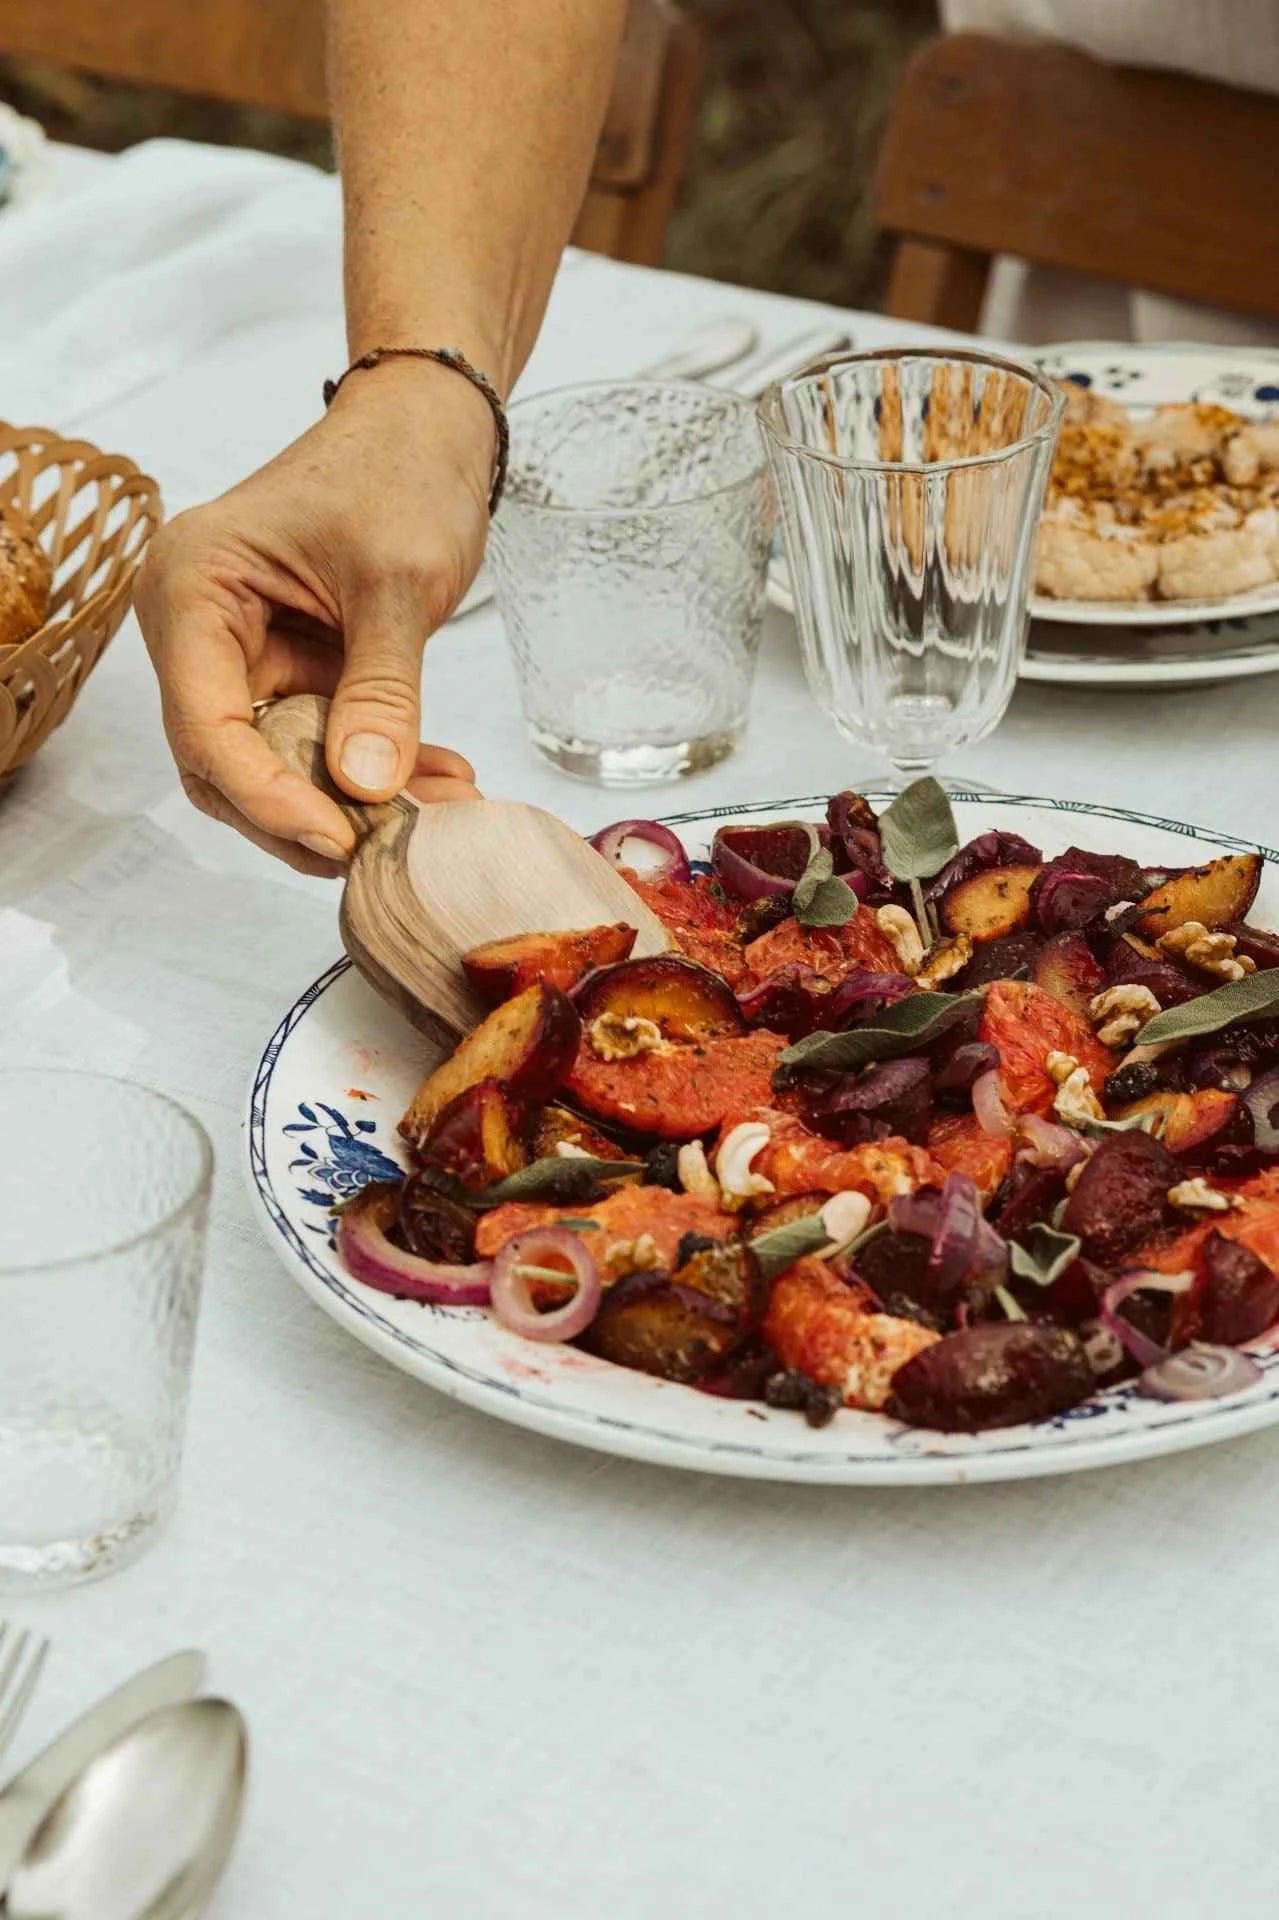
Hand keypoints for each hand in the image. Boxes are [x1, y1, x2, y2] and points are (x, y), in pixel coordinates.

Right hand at [135, 360, 492, 874]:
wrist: (429, 428)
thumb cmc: (401, 470)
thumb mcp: (398, 583)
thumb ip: (381, 690)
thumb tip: (367, 788)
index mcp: (192, 588)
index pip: (207, 728)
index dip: (268, 799)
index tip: (340, 839)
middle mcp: (198, 628)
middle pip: (227, 765)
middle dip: (309, 815)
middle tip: (388, 848)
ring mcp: (240, 654)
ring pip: (276, 768)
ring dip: (353, 803)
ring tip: (440, 811)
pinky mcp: (288, 672)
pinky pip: (318, 746)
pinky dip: (376, 772)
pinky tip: (440, 783)